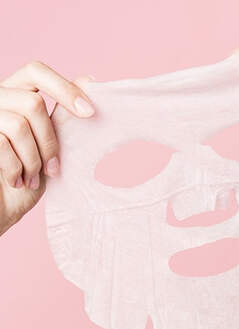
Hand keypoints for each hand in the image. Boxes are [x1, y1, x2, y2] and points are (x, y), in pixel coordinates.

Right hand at [0, 60, 94, 235]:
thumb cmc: (26, 178)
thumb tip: (89, 80)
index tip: (90, 112)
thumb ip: (62, 116)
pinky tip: (17, 180)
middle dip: (49, 140)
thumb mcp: (50, 145)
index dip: (64, 88)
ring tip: (33, 178)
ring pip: (19, 125)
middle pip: (33, 103)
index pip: (36, 71)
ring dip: (33, 158)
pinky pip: (2, 143)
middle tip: (53, 168)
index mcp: (15, 94)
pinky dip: (16, 167)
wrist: (1, 208)